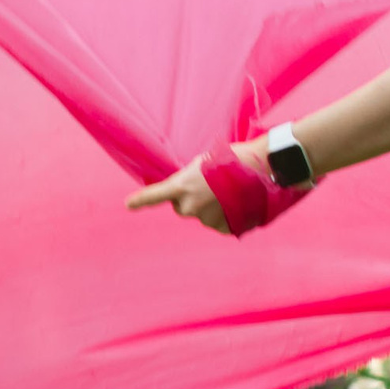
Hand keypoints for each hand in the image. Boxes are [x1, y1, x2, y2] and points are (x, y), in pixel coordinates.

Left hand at [123, 141, 267, 233]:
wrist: (261, 169)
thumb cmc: (231, 159)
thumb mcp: (202, 164)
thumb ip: (187, 179)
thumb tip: (186, 191)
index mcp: (181, 187)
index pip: (154, 195)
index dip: (140, 201)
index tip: (128, 205)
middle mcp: (190, 206)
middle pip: (182, 208)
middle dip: (191, 200)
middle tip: (211, 186)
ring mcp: (206, 219)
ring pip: (202, 216)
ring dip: (212, 207)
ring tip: (229, 192)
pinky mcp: (223, 228)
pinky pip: (219, 223)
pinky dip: (226, 215)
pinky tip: (237, 202)